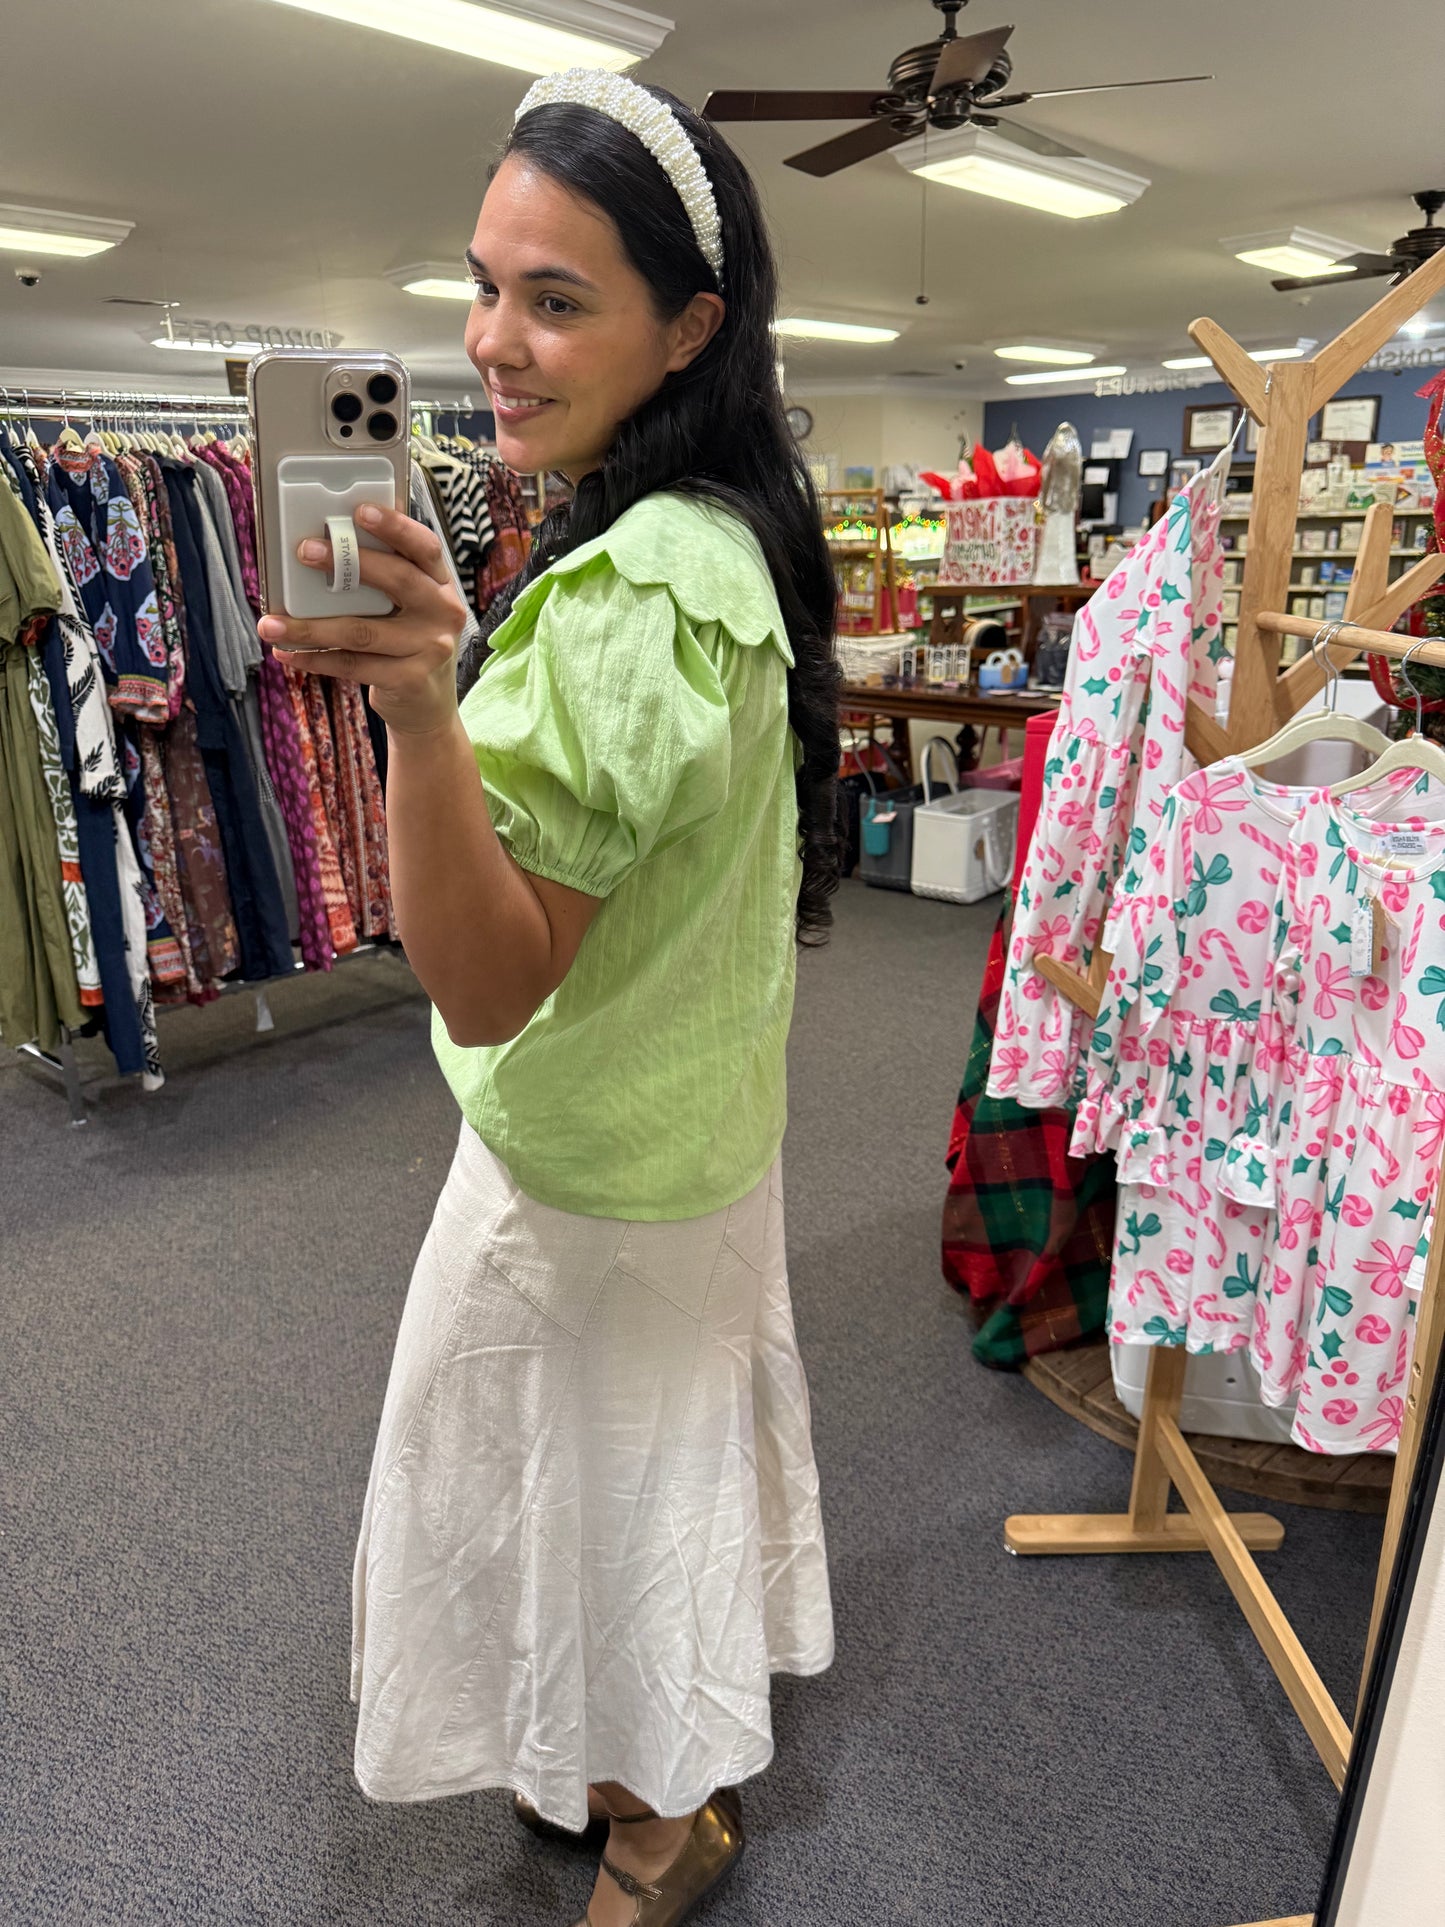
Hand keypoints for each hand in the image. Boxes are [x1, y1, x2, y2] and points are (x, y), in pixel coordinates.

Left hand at [257, 503, 466, 738]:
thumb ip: (386, 581)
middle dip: (346, 563)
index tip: (359, 510)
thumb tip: (326, 548)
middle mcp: (443, 613)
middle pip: (397, 580)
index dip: (395, 526)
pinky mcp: (410, 680)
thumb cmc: (407, 645)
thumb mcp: (409, 609)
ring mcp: (431, 649)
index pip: (424, 547)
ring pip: (361, 631)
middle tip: (304, 551)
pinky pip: (353, 665)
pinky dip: (316, 659)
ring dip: (310, 627)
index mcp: (441, 584)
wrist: (429, 708)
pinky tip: (288, 654)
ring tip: (270, 623)